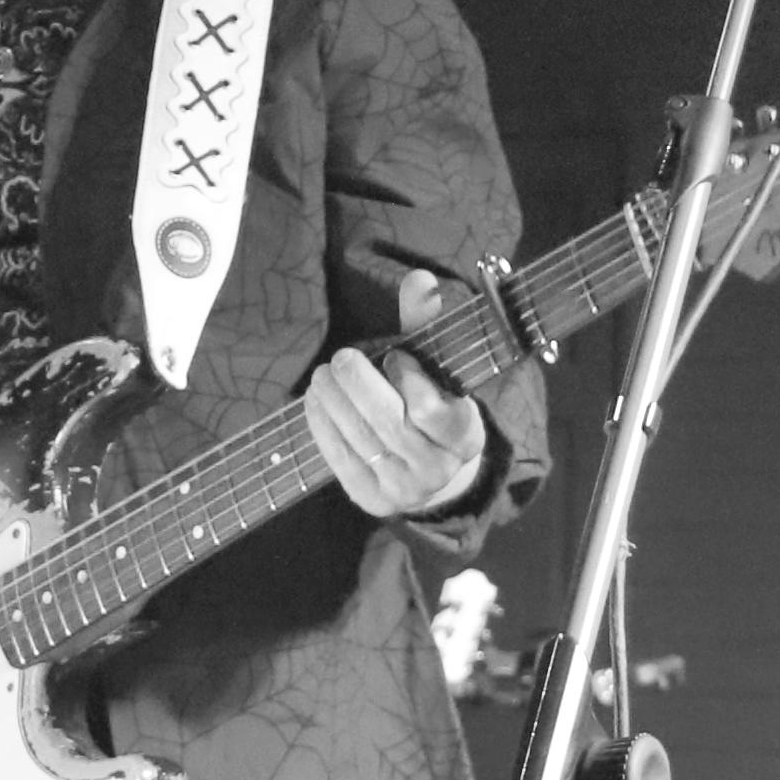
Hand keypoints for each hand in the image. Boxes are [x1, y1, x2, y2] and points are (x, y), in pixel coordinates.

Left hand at [307, 269, 490, 521]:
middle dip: (359, 385)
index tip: (394, 357)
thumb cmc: (433, 406)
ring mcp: (404, 488)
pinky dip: (322, 427)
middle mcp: (438, 468)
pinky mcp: (372, 499)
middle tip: (341, 358)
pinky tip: (315, 402)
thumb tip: (419, 281)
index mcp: (465, 436)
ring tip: (323, 375)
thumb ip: (428, 326)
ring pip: (362, 440)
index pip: (432, 411)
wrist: (432, 472)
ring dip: (334, 402)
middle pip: (390, 424)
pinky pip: (341, 460)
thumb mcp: (441, 371)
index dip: (408, 380)